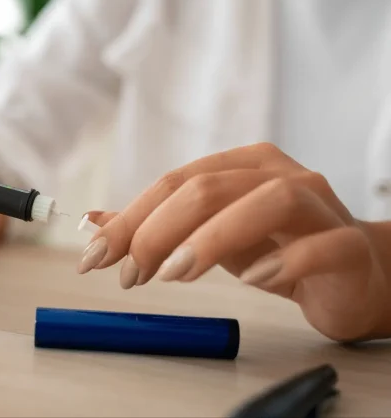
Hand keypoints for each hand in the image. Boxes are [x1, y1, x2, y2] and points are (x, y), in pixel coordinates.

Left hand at [80, 143, 390, 341]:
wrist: (353, 274)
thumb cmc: (275, 248)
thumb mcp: (206, 235)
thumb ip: (154, 227)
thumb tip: (93, 221)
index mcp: (241, 166)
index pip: (174, 182)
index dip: (130, 218)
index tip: (96, 256)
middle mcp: (279, 175)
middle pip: (209, 187)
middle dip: (158, 230)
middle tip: (131, 273)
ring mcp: (318, 206)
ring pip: (268, 201)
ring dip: (211, 238)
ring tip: (175, 274)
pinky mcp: (348, 245)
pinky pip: (320, 245)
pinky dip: (283, 260)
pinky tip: (252, 280)